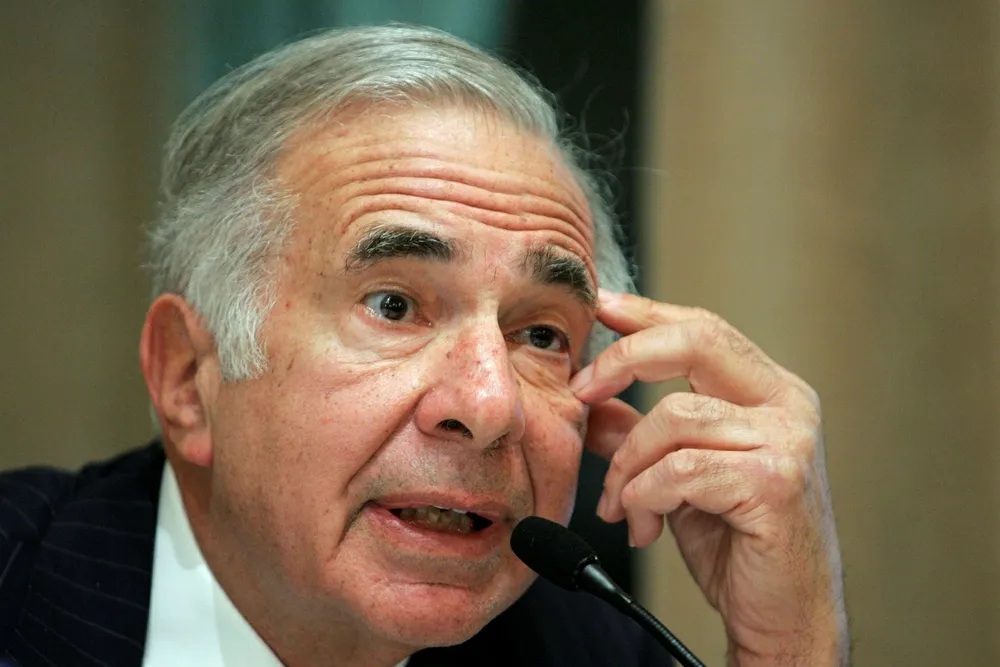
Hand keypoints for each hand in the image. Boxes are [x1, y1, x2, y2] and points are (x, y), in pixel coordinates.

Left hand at [572, 290, 847, 665]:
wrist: (784, 617)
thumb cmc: (738, 544)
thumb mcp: (678, 476)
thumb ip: (641, 433)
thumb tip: (590, 402)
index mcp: (771, 392)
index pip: (704, 329)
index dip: (648, 312)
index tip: (600, 306)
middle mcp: (788, 404)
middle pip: (697, 340)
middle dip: (624, 357)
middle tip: (580, 390)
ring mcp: (787, 441)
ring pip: (673, 417)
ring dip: (627, 465)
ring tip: (622, 505)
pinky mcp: (774, 482)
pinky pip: (679, 469)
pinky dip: (644, 496)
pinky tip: (645, 525)